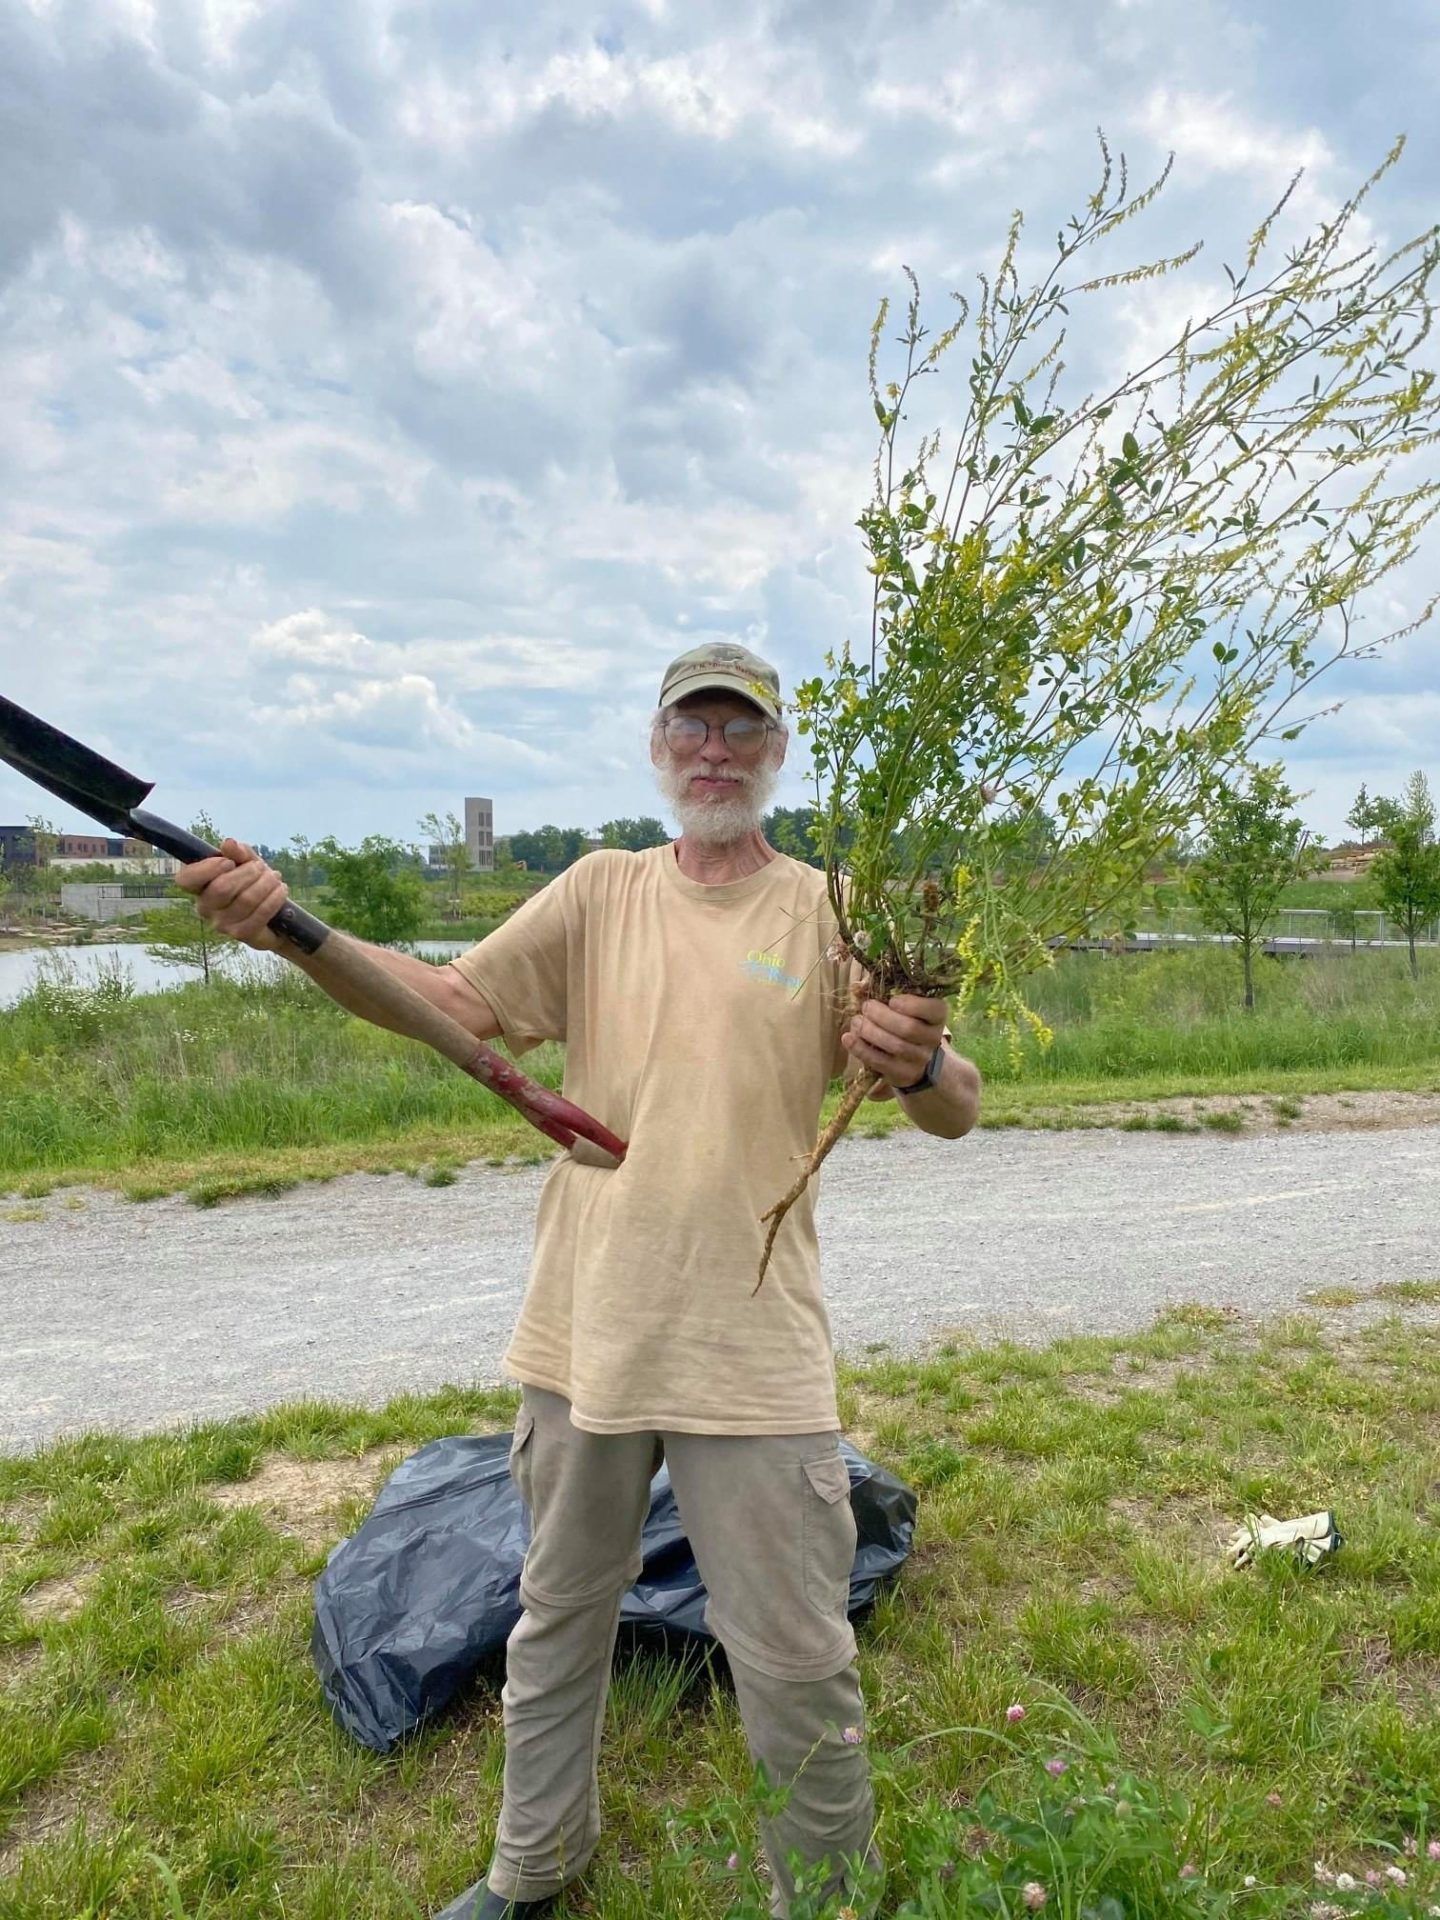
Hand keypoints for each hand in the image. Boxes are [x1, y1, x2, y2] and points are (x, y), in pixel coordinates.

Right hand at [174, 838, 289, 950]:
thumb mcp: (247, 864)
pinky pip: (260, 913)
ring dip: (266, 883)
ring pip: (246, 899)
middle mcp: (205, 908)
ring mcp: (222, 924)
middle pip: (222, 887)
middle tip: (261, 868)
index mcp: (199, 887)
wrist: (274, 916)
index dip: (207, 868)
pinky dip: (274, 897)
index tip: (229, 862)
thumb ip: (238, 853)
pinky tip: (281, 889)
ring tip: (275, 877)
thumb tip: (228, 843)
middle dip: (248, 872)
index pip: (186, 879)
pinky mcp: (241, 934)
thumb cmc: (253, 885)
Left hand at [840, 988, 948, 1091]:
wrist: (912, 1056)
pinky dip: (860, 1049)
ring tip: (856, 1021)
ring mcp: (919, 1059)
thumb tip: (857, 987)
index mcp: (937, 1016)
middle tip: (866, 1007)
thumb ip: (884, 991)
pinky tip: (848, 1038)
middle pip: (909, 1028)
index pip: (934, 1010)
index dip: (912, 1005)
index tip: (892, 1000)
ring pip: (895, 1046)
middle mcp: (933, 1038)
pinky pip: (881, 1062)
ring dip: (870, 1031)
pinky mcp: (903, 1074)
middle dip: (882, 1016)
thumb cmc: (903, 1019)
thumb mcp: (902, 1003)